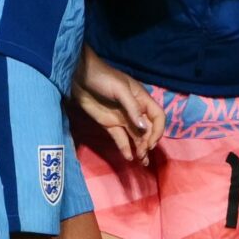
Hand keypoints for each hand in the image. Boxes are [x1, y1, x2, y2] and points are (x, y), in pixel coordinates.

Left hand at [73, 47, 164, 161]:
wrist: (80, 77)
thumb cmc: (104, 78)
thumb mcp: (120, 90)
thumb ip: (132, 109)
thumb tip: (144, 128)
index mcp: (142, 100)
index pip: (158, 117)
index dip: (158, 130)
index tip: (151, 142)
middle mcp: (135, 112)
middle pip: (148, 130)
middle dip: (148, 143)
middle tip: (144, 155)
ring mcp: (123, 119)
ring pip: (136, 137)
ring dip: (140, 149)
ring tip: (142, 162)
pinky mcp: (110, 125)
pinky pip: (121, 138)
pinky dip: (125, 148)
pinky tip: (129, 157)